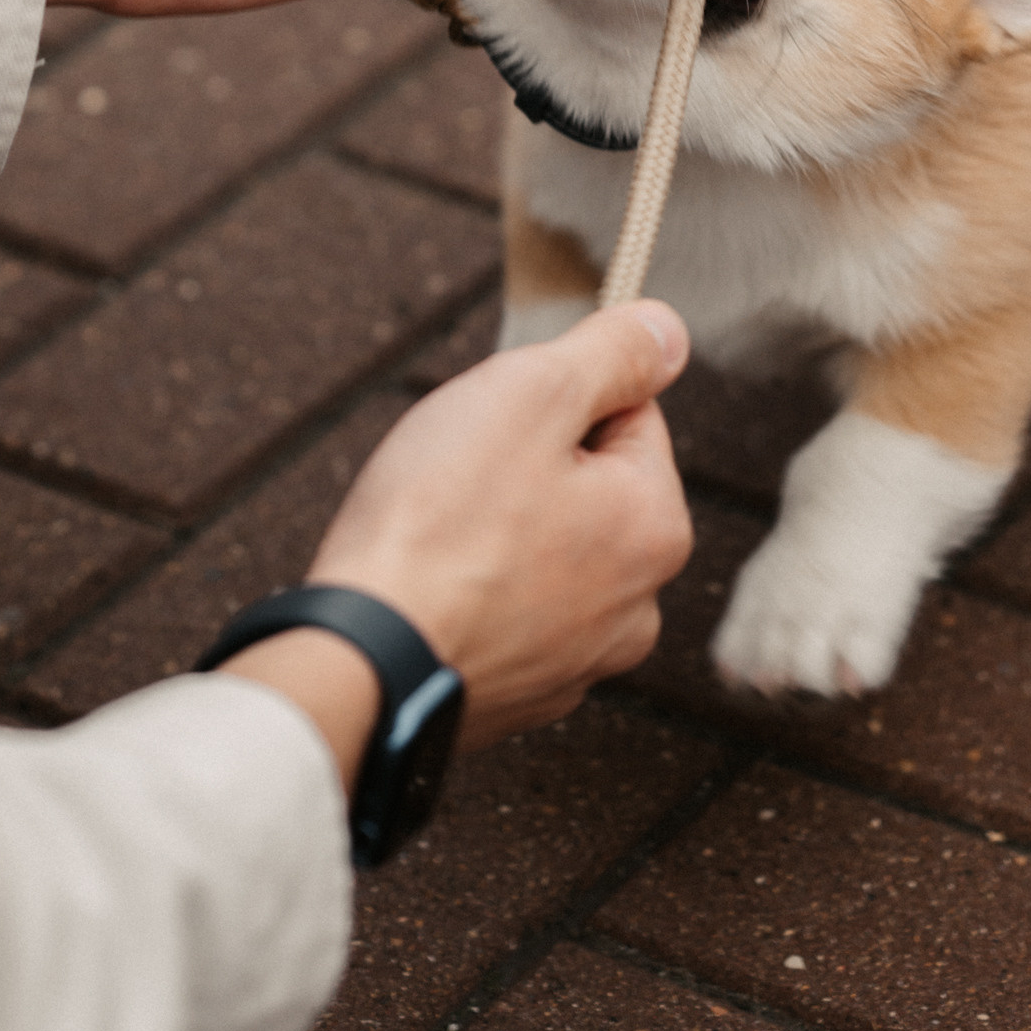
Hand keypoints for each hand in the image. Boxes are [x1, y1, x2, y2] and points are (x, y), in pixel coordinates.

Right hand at [268, 304, 693, 756]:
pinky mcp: (519, 698)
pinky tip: (430, 591)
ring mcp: (578, 664)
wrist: (361, 664)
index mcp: (658, 529)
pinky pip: (505, 615)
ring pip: (544, 551)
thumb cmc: (439, 523)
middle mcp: (638, 608)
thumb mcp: (532, 394)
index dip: (553, 401)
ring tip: (438, 537)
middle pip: (587, 487)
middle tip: (458, 478)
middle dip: (526, 467)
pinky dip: (473, 595)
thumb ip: (613, 354)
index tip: (497, 426)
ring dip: (498, 531)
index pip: (626, 415)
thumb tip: (669, 331)